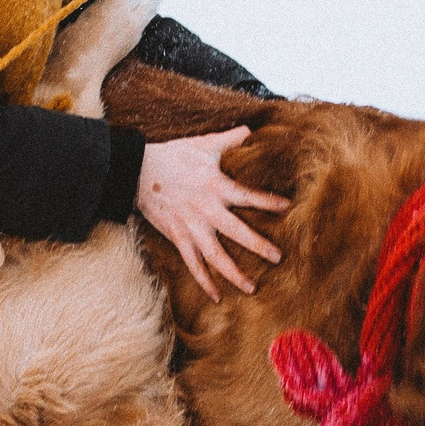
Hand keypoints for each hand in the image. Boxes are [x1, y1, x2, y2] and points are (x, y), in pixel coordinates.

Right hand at [135, 127, 290, 301]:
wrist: (137, 171)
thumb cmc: (173, 156)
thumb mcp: (202, 144)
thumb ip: (229, 139)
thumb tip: (252, 130)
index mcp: (215, 186)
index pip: (247, 195)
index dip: (267, 201)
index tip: (287, 208)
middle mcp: (205, 210)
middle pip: (236, 232)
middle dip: (258, 245)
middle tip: (278, 258)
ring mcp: (190, 227)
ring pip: (215, 256)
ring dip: (233, 273)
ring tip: (252, 288)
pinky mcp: (177, 237)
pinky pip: (192, 264)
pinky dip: (204, 281)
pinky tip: (217, 296)